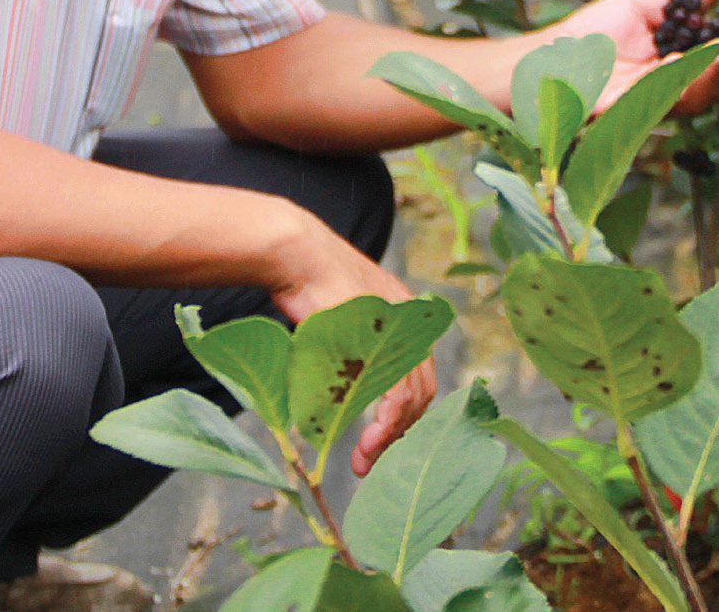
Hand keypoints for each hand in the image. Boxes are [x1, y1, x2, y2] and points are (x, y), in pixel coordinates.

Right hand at [268, 214, 438, 476]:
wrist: (296, 254)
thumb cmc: (303, 290)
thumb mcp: (334, 332)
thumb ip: (346, 364)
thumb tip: (333, 407)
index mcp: (405, 319)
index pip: (418, 378)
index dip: (403, 418)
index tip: (379, 446)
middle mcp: (410, 323)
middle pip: (422, 392)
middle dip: (399, 435)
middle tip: (373, 463)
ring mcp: (400, 329)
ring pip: (413, 397)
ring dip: (390, 437)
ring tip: (365, 461)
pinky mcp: (385, 338)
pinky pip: (397, 391)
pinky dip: (386, 423)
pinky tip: (368, 442)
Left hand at [539, 0, 718, 116]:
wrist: (549, 57)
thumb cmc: (589, 35)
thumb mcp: (639, 8)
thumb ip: (675, 0)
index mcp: (674, 66)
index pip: (716, 65)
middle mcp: (668, 88)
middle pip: (715, 86)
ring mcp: (650, 100)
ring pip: (693, 94)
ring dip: (716, 73)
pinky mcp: (629, 106)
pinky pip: (661, 95)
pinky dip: (681, 78)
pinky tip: (694, 61)